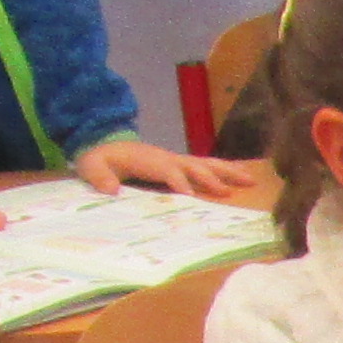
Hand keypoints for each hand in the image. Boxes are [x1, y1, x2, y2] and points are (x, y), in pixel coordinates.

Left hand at [73, 135, 266, 202]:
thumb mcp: (91, 166)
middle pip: (195, 165)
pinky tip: (242, 176)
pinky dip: (225, 170)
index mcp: (148, 160)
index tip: (192, 198)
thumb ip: (99, 177)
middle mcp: (167, 158)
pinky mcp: (180, 164)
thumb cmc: (100, 158)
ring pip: (206, 163)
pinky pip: (205, 166)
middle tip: (231, 191)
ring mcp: (175, 159)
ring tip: (251, 180)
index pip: (168, 171)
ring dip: (228, 172)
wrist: (104, 144)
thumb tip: (111, 190)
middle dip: (213, 177)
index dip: (180, 183)